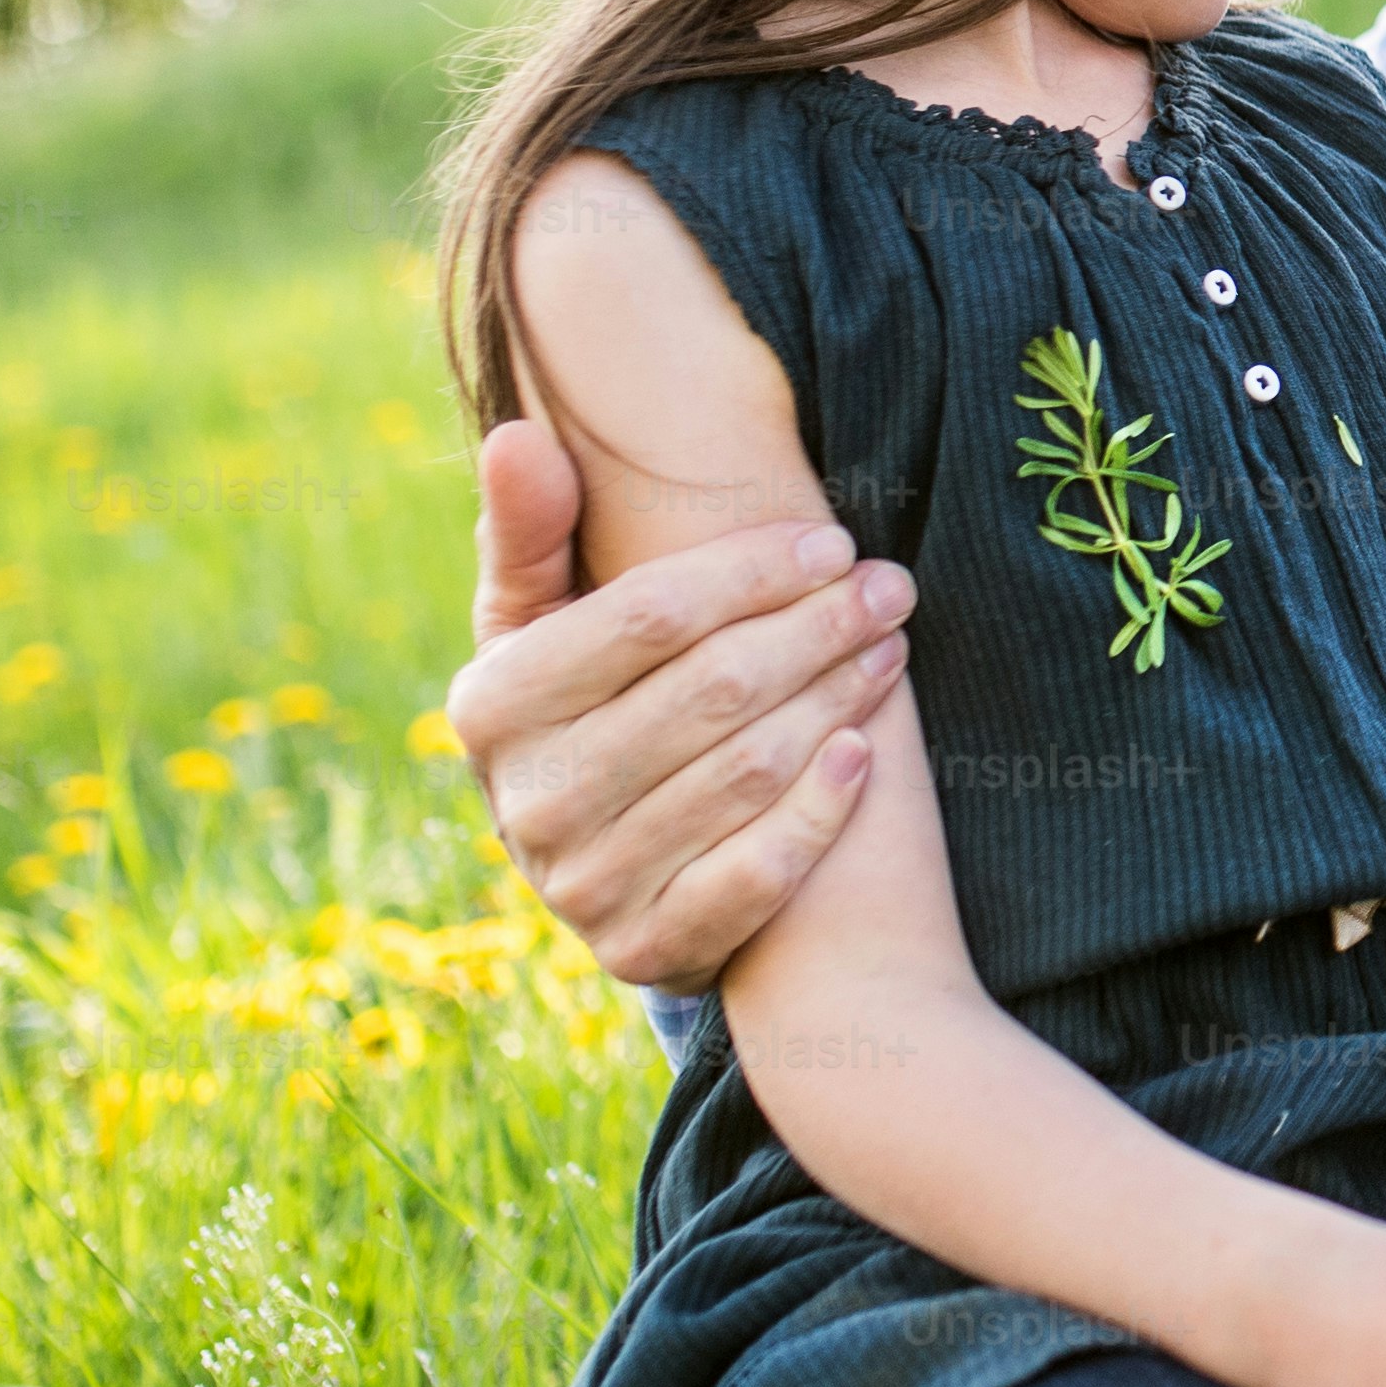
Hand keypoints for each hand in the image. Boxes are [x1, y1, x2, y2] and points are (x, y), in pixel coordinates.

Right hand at [448, 416, 915, 987]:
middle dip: (818, 626)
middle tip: (892, 587)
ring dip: (838, 697)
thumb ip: (532, 530)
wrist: (600, 862)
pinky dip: (821, 808)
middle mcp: (530, 804)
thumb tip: (523, 434)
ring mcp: (586, 889)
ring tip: (892, 646)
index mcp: (493, 705)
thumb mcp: (536, 620)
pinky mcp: (647, 951)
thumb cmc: (582, 703)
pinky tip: (865, 750)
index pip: (650, 617)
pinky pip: (760, 873)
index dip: (753, 572)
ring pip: (749, 770)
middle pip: (714, 691)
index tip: (832, 541)